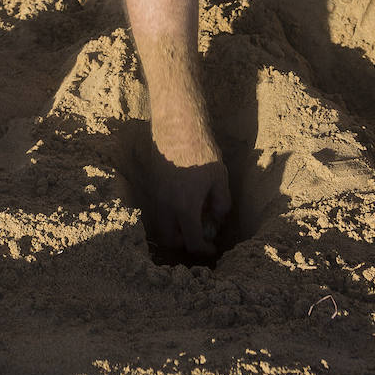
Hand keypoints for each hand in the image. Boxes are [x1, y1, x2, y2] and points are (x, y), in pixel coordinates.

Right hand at [149, 132, 230, 256]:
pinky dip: (169, 213)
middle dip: (183, 242)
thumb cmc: (201, 149)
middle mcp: (166, 205)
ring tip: (191, 216)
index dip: (203, 250)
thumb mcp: (219, 177)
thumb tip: (218, 218)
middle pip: (169, 238)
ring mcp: (156, 194)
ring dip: (174, 227)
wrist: (177, 124)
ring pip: (161, 224)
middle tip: (198, 233)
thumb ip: (221, 203)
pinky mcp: (153, 183)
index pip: (191, 242)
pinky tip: (182, 198)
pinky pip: (158, 208)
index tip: (212, 247)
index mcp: (185, 207)